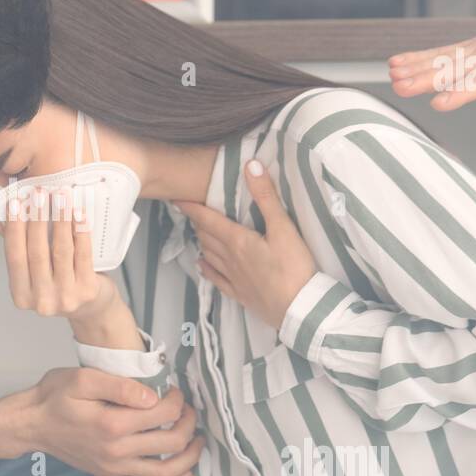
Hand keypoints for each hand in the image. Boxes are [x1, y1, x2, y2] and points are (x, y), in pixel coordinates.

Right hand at [0, 187, 121, 322]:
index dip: (14, 228)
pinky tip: (78, 213)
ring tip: (60, 197)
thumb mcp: (34, 270)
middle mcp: (41, 300)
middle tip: (39, 193)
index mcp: (21, 295)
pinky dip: (80, 231)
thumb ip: (18, 245)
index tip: (16, 202)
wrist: (91, 309)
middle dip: (37, 219)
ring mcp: (65, 297)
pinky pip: (83, 254)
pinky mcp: (87, 291)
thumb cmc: (59, 284)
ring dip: (60, 220)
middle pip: (37, 253)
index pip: (14, 256)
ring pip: (60, 251)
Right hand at [0, 369, 204, 475]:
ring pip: (166, 473)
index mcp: (112, 423)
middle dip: (188, 424)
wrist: (31, 424)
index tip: (174, 391)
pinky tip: (183, 474)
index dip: (177, 400)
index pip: (163, 414)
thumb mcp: (83, 378)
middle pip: (171, 443)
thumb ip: (120, 385)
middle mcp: (117, 451)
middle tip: (189, 411)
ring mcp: (114, 468)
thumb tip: (153, 396)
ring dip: (189, 458)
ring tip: (196, 441)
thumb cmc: (55, 396)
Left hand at [176, 160, 316, 329]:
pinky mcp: (241, 294)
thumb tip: (251, 165)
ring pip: (210, 255)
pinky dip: (207, 269)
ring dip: (202, 241)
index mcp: (237, 241)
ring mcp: (234, 278)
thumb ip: (266, 197)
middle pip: (206, 236)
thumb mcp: (284, 228)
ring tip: (198, 230)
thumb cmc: (294, 267)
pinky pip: (217, 279)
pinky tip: (202, 265)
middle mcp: (230, 259)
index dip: (191, 207)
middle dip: (197, 221)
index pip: (208, 219)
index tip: (175, 198)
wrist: (300, 310)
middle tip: (190, 209)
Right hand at [387, 0, 475, 160]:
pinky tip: (395, 63)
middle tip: (402, 87)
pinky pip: (442, 52)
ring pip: (445, 59)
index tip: (440, 103)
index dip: (463, 92)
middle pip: (457, 68)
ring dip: (417, 67)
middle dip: (429, 78)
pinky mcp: (473, 46)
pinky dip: (418, 57)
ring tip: (392, 75)